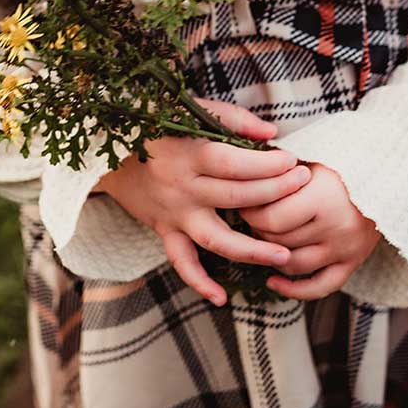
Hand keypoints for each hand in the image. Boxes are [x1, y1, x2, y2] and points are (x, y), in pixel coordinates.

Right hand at [94, 97, 313, 306]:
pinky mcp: (165, 229)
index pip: (234, 164)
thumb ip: (231, 119)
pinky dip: (199, 282)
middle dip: (275, 193)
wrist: (104, 150)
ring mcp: (174, 213)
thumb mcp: (188, 110)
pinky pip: (181, 262)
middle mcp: (181, 187)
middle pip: (235, 197)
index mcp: (188, 154)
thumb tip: (270, 133)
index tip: (291, 161)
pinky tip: (221, 298)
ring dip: (251, 250)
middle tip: (303, 187)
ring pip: (215, 238)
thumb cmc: (154, 125)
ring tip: (285, 255)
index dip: (267, 165)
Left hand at [239, 160, 380, 300]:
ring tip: (264, 237)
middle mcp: (335, 227)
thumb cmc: (343, 162)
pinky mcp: (353, 262)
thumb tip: (241, 177)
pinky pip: (320, 287)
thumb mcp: (312, 156)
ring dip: (272, 253)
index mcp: (323, 198)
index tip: (243, 203)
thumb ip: (280, 170)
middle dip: (258, 229)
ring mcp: (345, 248)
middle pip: (279, 241)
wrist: (390, 177)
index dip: (250, 214)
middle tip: (252, 216)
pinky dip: (294, 290)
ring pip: (292, 264)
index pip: (271, 219)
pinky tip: (273, 282)